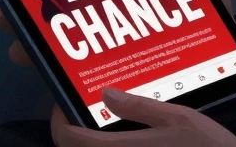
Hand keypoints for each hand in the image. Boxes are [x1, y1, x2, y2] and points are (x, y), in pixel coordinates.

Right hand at [0, 0, 230, 68]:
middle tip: (7, 11)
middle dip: (26, 9)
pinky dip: (56, 75)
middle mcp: (107, 18)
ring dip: (31, 45)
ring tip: (21, 47)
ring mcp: (104, 50)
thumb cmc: (210, 25)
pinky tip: (46, 74)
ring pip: (57, 45)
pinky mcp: (108, 79)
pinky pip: (74, 78)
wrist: (222, 68)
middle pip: (58, 10)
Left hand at [50, 90, 235, 146]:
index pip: (69, 139)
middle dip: (73, 130)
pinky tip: (127, 136)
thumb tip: (105, 93)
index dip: (59, 119)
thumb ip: (138, 107)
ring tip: (104, 120)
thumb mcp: (177, 117)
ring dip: (90, 142)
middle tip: (85, 107)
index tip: (65, 102)